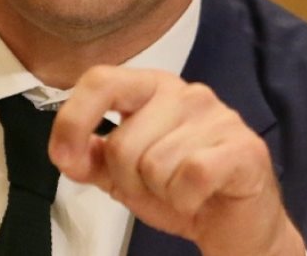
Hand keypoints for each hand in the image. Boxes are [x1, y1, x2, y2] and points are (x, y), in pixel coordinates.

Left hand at [48, 66, 305, 255]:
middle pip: (121, 141)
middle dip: (128, 180)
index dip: (73, 120)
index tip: (64, 156)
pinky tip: (199, 197)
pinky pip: (189, 177)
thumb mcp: (123, 175)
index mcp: (152, 89)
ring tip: (181, 191)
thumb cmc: (181, 191)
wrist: (234, 225)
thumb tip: (65, 153)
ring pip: (154, 165)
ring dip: (161, 193)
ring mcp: (218, 116)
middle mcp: (186, 93)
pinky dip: (186, 200)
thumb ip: (90, 159)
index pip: (101, 81)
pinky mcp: (243, 148)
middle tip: (155, 187)